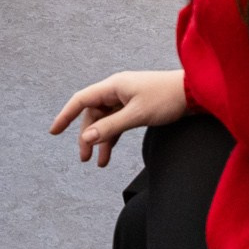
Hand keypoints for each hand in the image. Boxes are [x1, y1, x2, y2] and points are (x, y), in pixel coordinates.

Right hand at [50, 69, 189, 167]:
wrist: (195, 93)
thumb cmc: (167, 99)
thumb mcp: (136, 115)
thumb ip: (111, 127)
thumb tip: (86, 137)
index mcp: (113, 86)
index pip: (81, 100)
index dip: (66, 115)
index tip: (53, 132)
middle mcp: (117, 90)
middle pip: (93, 114)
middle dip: (87, 136)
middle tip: (85, 158)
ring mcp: (127, 98)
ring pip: (105, 120)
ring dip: (101, 140)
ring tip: (99, 162)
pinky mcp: (136, 106)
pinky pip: (117, 122)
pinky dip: (113, 136)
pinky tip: (110, 152)